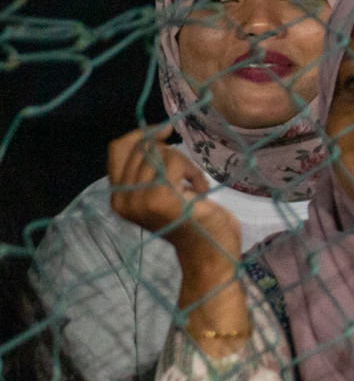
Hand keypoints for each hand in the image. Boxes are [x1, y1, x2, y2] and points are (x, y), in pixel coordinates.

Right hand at [107, 126, 238, 275]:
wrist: (209, 250)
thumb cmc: (190, 218)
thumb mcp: (161, 188)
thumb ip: (148, 168)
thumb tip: (155, 131)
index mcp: (118, 196)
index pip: (117, 148)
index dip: (141, 133)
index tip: (165, 131)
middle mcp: (122, 199)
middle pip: (142, 147)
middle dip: (169, 152)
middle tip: (186, 174)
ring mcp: (139, 200)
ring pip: (160, 153)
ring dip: (184, 164)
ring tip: (193, 186)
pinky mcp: (159, 198)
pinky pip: (175, 162)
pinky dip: (193, 172)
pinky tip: (199, 191)